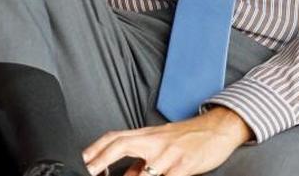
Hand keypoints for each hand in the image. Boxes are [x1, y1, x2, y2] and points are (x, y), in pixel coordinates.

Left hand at [81, 106, 250, 175]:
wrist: (216, 128)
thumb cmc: (186, 138)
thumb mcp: (160, 145)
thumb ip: (139, 162)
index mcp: (145, 136)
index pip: (114, 138)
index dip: (95, 149)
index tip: (82, 161)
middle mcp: (154, 141)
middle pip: (121, 144)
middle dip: (100, 158)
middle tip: (88, 170)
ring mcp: (169, 153)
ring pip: (144, 168)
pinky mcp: (185, 165)